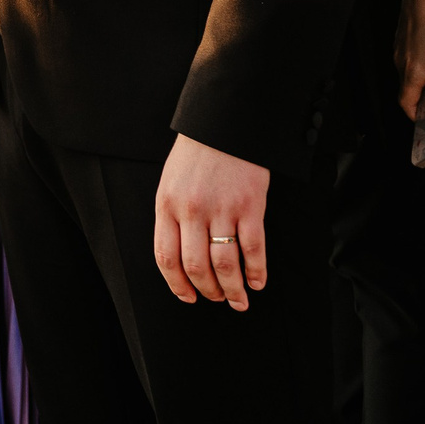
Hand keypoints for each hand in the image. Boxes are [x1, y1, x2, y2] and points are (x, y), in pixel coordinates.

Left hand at [153, 135, 269, 309]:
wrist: (225, 122)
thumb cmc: (197, 153)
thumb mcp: (171, 182)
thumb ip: (171, 216)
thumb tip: (178, 257)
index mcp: (167, 205)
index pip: (166, 257)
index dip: (177, 284)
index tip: (187, 298)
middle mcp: (192, 211)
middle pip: (196, 267)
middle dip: (207, 291)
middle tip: (218, 299)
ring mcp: (222, 209)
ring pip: (225, 265)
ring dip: (233, 290)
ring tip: (238, 300)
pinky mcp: (251, 206)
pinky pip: (253, 249)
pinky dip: (257, 271)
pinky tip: (258, 281)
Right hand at [396, 0, 424, 119]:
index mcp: (412, 69)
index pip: (405, 102)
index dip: (415, 116)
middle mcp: (401, 60)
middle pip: (408, 88)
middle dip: (424, 98)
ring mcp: (400, 46)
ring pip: (409, 71)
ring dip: (423, 79)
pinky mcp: (403, 35)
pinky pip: (409, 56)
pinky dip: (421, 63)